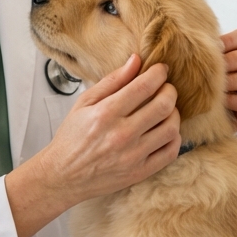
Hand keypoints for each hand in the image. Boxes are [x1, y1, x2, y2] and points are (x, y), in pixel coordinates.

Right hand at [5, 55, 181, 236]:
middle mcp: (121, 135)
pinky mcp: (139, 172)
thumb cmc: (72, 137)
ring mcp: (132, 156)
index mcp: (106, 114)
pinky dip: (174, 138)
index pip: (144, 86)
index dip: (158, 73)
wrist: (63, 176)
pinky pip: (170, 153)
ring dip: (173, 114)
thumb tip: (136, 60)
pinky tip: (164, 131)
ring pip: (171, 128)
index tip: (161, 69)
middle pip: (163, 105)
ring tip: (165, 110)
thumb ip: (112, 81)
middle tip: (165, 88)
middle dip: (170, 90)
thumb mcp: (84, 103)